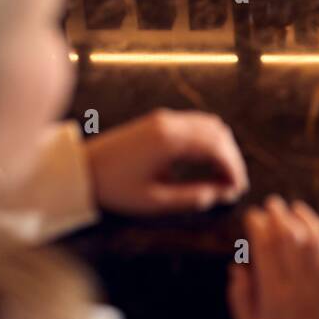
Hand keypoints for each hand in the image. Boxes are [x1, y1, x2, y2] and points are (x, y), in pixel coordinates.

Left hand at [86, 109, 248, 215]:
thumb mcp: (153, 200)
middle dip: (231, 158)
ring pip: (208, 124)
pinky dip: (208, 140)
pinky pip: (194, 124)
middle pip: (217, 133)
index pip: (216, 147)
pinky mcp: (158, 120)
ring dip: (221, 147)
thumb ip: (190, 197)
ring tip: (223, 175)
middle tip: (235, 185)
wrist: (81, 169)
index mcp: (170, 140)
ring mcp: (164, 118)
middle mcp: (171, 122)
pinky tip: (207, 160)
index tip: (238, 189)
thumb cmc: (114, 187)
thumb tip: (219, 195)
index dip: (233, 168)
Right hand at [227, 196, 318, 318]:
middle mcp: (302, 287)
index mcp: (275, 296)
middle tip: (273, 205)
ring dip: (307, 219)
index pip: (266, 248)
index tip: (253, 216)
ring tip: (297, 209)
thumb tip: (237, 267)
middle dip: (280, 216)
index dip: (258, 226)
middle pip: (292, 238)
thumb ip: (241, 298)